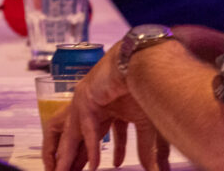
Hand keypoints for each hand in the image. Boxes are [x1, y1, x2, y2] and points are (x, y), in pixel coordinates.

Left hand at [45, 92, 170, 170]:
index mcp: (107, 109)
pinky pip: (88, 127)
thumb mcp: (148, 124)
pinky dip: (92, 146)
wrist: (147, 63)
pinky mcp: (86, 98)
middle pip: (80, 137)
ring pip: (75, 133)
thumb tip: (154, 170)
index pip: (97, 136)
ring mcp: (87, 101)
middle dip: (75, 157)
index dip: (92, 154)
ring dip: (70, 155)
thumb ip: (147, 148)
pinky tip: (94, 163)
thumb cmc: (150, 87)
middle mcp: (94, 106)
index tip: (93, 169)